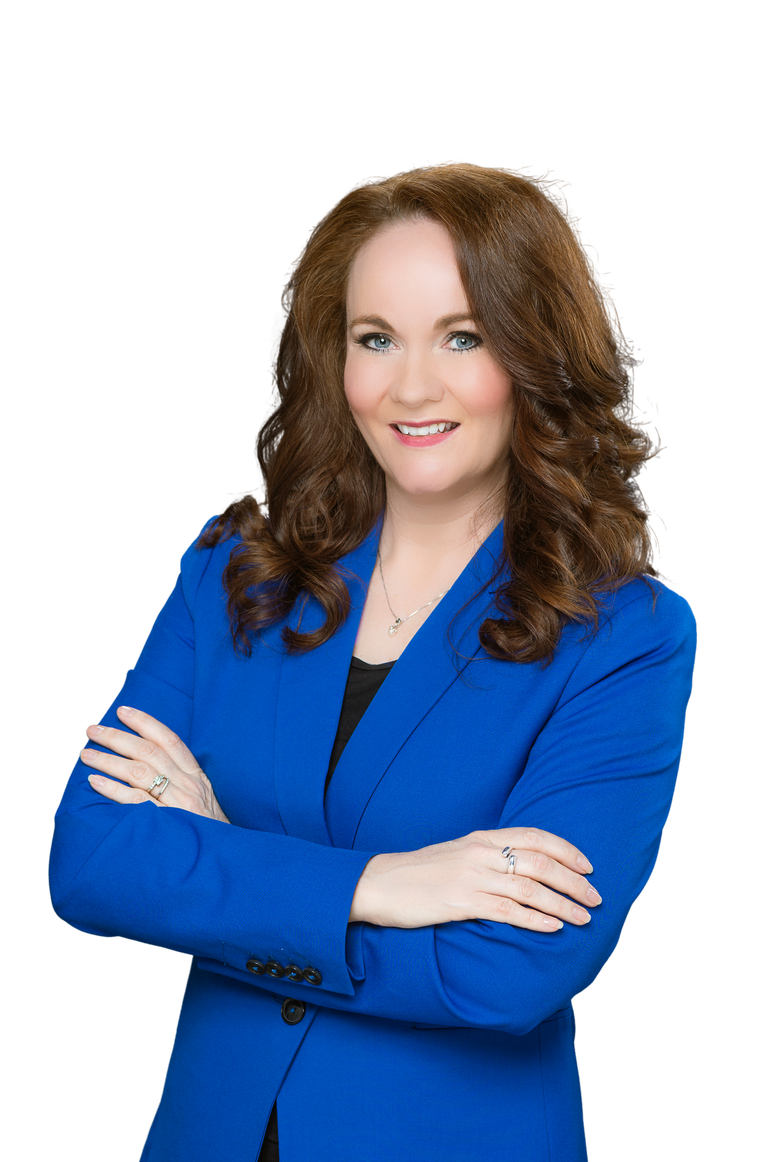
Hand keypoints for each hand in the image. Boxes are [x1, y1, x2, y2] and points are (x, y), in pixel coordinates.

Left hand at [79, 706, 230, 823]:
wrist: (224, 857)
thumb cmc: (210, 829)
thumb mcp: (204, 798)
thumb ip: (182, 781)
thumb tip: (149, 765)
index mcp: (196, 775)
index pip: (169, 740)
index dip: (145, 722)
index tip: (123, 711)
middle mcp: (187, 784)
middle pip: (148, 751)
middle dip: (116, 737)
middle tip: (92, 729)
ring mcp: (178, 803)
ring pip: (138, 771)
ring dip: (108, 760)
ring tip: (86, 754)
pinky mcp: (167, 822)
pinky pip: (136, 801)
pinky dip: (114, 789)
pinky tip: (95, 781)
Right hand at [349, 828, 600, 930]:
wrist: (379, 883)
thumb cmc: (420, 872)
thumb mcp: (458, 853)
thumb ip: (489, 856)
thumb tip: (524, 868)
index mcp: (482, 837)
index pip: (536, 837)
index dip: (567, 851)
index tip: (589, 867)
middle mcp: (481, 852)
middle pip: (541, 863)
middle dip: (574, 881)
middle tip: (596, 898)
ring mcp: (471, 877)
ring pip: (530, 888)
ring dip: (563, 904)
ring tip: (584, 918)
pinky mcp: (461, 902)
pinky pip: (507, 911)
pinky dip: (535, 919)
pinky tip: (553, 928)